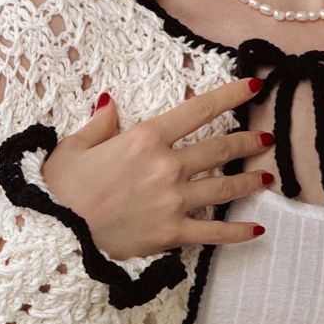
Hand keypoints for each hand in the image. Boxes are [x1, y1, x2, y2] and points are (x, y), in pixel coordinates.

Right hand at [42, 78, 274, 260]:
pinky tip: (257, 230)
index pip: (198, 110)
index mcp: (145, 139)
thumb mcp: (73, 148)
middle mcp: (167, 166)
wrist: (55, 236)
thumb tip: (111, 101)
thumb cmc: (59, 190)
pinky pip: (214, 232)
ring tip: (268, 177)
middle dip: (246, 142)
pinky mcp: (172, 233)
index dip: (230, 95)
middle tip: (266, 138)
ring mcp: (174, 201)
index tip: (253, 87)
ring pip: (223, 187)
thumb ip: (99, 124)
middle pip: (219, 149)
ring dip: (249, 182)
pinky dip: (238, 232)